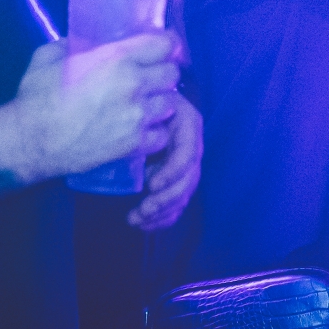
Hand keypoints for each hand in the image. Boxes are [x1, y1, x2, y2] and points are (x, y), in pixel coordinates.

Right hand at [0, 34, 182, 183]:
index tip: (164, 47)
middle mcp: (135, 84)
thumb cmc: (35, 96)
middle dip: (163, 73)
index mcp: (117, 58)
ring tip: (145, 105)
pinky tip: (141, 129)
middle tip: (150, 78)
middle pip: (172, 74)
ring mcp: (137, 116)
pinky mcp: (134, 144)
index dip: (168, 44)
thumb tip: (84, 42)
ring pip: (171, 103)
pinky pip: (161, 134)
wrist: (29, 141)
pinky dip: (155, 132)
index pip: (165, 44)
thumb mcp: (49, 56)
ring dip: (160, 102)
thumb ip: (73, 44)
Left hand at [129, 93, 202, 230]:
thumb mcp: (143, 107)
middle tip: (142, 210)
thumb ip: (143, 125)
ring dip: (162, 212)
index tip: (150, 185)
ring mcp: (187, 164)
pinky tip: (145, 225)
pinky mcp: (179, 178)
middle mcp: (192, 145)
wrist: (138, 104)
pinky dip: (164, 217)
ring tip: (136, 219)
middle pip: (189, 178)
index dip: (171, 172)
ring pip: (184, 194)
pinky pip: (178, 203)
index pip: (188, 153)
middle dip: (166, 199)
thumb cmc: (137, 103)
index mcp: (188, 124)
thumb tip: (136, 145)